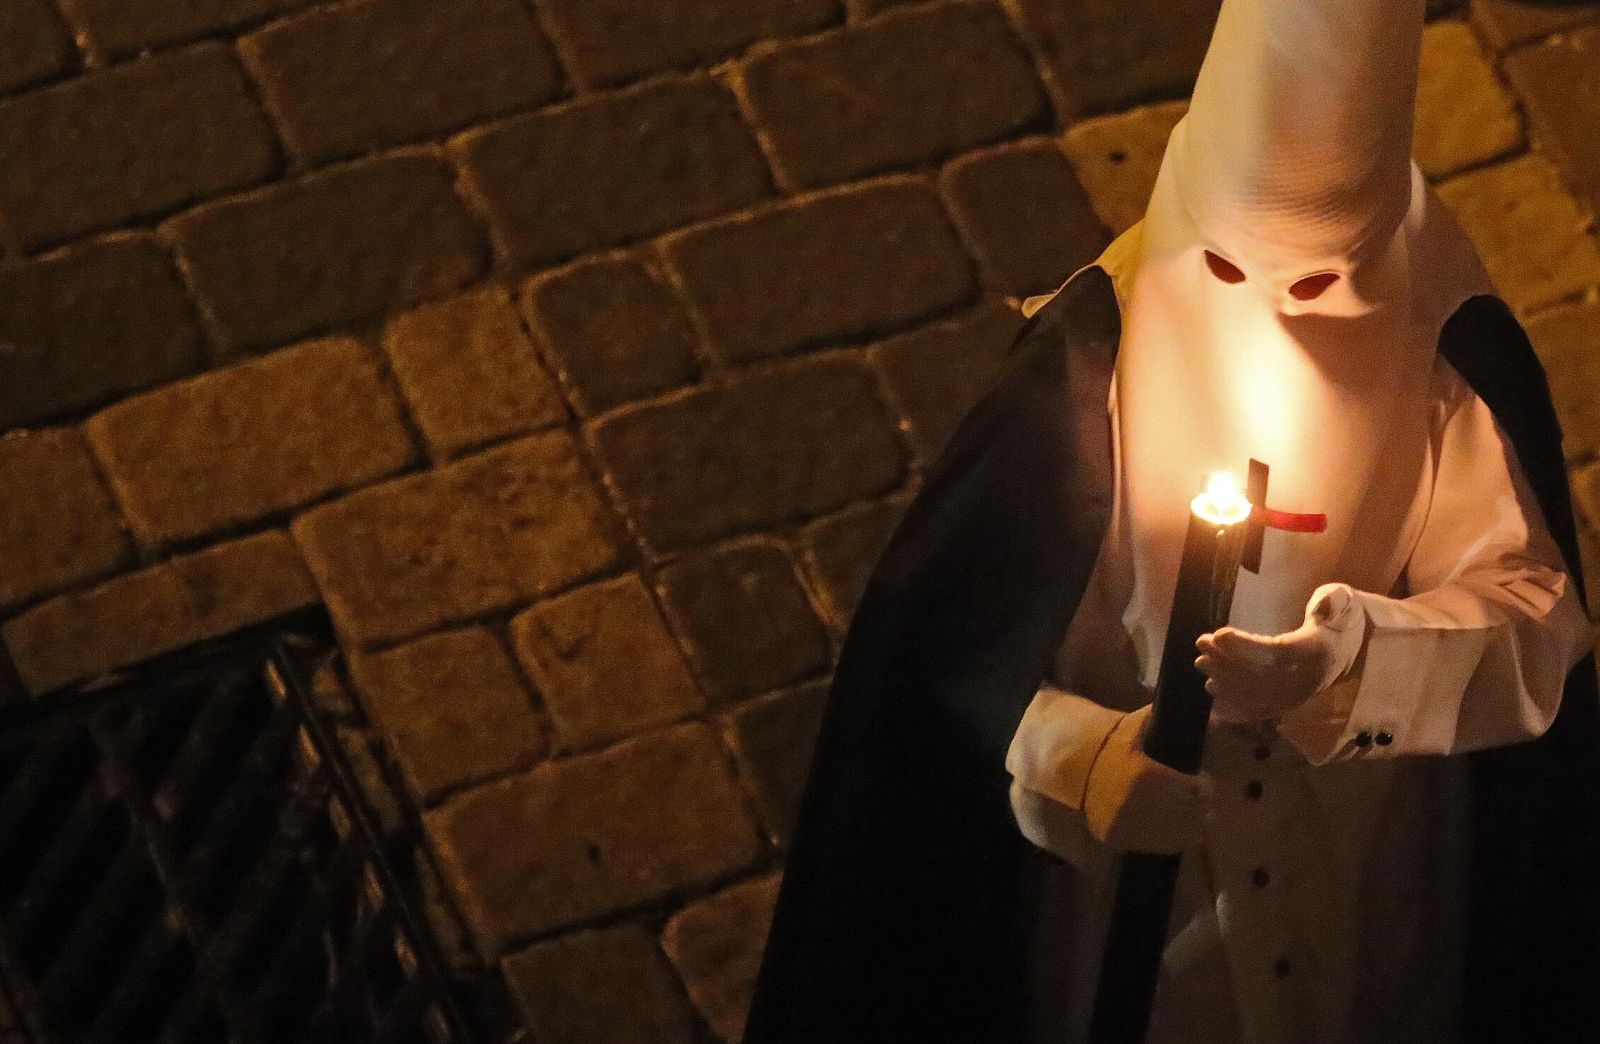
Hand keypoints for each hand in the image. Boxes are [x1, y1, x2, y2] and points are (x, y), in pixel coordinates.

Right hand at [1083, 703, 1212, 853]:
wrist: (1059, 769)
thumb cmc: (1098, 744)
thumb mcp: (1129, 727)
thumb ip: (1162, 721)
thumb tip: (1210, 716)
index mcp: (1148, 777)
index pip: (1196, 790)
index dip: (1202, 786)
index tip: (1200, 780)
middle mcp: (1142, 808)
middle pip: (1192, 817)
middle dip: (1200, 808)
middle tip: (1197, 798)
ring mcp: (1129, 828)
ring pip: (1178, 838)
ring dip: (1188, 826)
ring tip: (1186, 814)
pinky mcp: (1118, 841)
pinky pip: (1156, 847)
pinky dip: (1167, 838)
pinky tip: (1167, 827)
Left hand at [1194, 585, 1359, 719]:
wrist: (1350, 653)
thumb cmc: (1337, 622)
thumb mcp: (1342, 606)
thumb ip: (1333, 601)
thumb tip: (1325, 604)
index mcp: (1317, 652)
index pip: (1279, 653)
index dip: (1247, 646)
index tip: (1219, 634)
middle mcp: (1306, 680)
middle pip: (1260, 676)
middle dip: (1226, 661)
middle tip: (1202, 644)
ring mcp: (1296, 698)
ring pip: (1254, 695)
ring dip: (1223, 680)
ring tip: (1202, 662)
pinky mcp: (1287, 705)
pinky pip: (1257, 710)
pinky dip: (1231, 702)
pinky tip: (1212, 689)